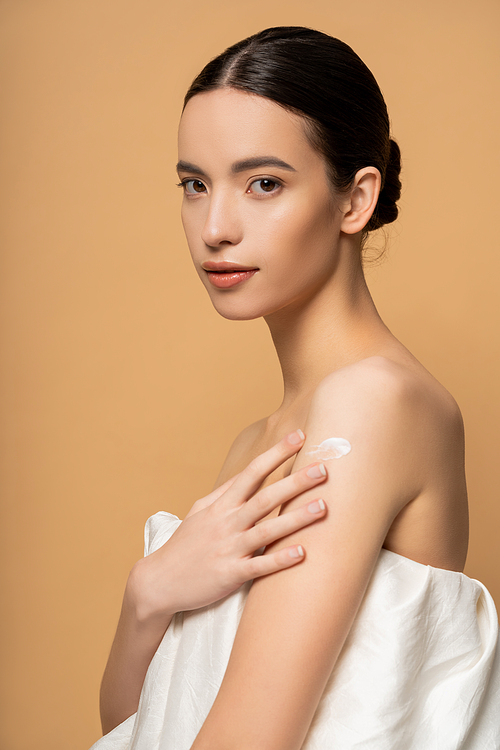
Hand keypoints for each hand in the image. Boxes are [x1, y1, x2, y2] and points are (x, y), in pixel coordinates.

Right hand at [127, 431, 327, 621]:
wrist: (159, 582)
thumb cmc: (184, 546)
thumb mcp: (198, 512)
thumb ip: (223, 494)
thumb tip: (245, 477)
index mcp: (221, 505)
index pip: (252, 472)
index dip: (276, 453)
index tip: (299, 436)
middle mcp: (227, 522)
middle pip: (265, 497)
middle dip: (295, 482)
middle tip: (323, 468)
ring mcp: (229, 548)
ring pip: (267, 529)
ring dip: (297, 518)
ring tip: (323, 507)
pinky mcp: (230, 574)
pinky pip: (260, 566)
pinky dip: (280, 559)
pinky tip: (302, 553)